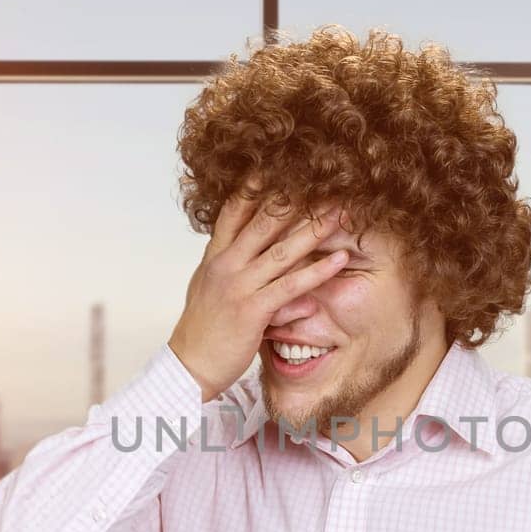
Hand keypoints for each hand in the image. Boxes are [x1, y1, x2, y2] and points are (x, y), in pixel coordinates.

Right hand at [168, 183, 347, 400]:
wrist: (188, 367)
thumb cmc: (202, 332)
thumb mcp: (211, 289)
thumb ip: (232, 267)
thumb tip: (254, 257)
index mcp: (215, 256)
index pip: (235, 210)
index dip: (257, 186)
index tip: (280, 164)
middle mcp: (225, 264)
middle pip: (263, 221)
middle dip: (296, 199)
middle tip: (324, 180)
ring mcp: (238, 286)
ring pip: (282, 250)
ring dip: (315, 229)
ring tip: (341, 213)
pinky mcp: (252, 310)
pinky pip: (291, 286)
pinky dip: (318, 271)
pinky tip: (339, 259)